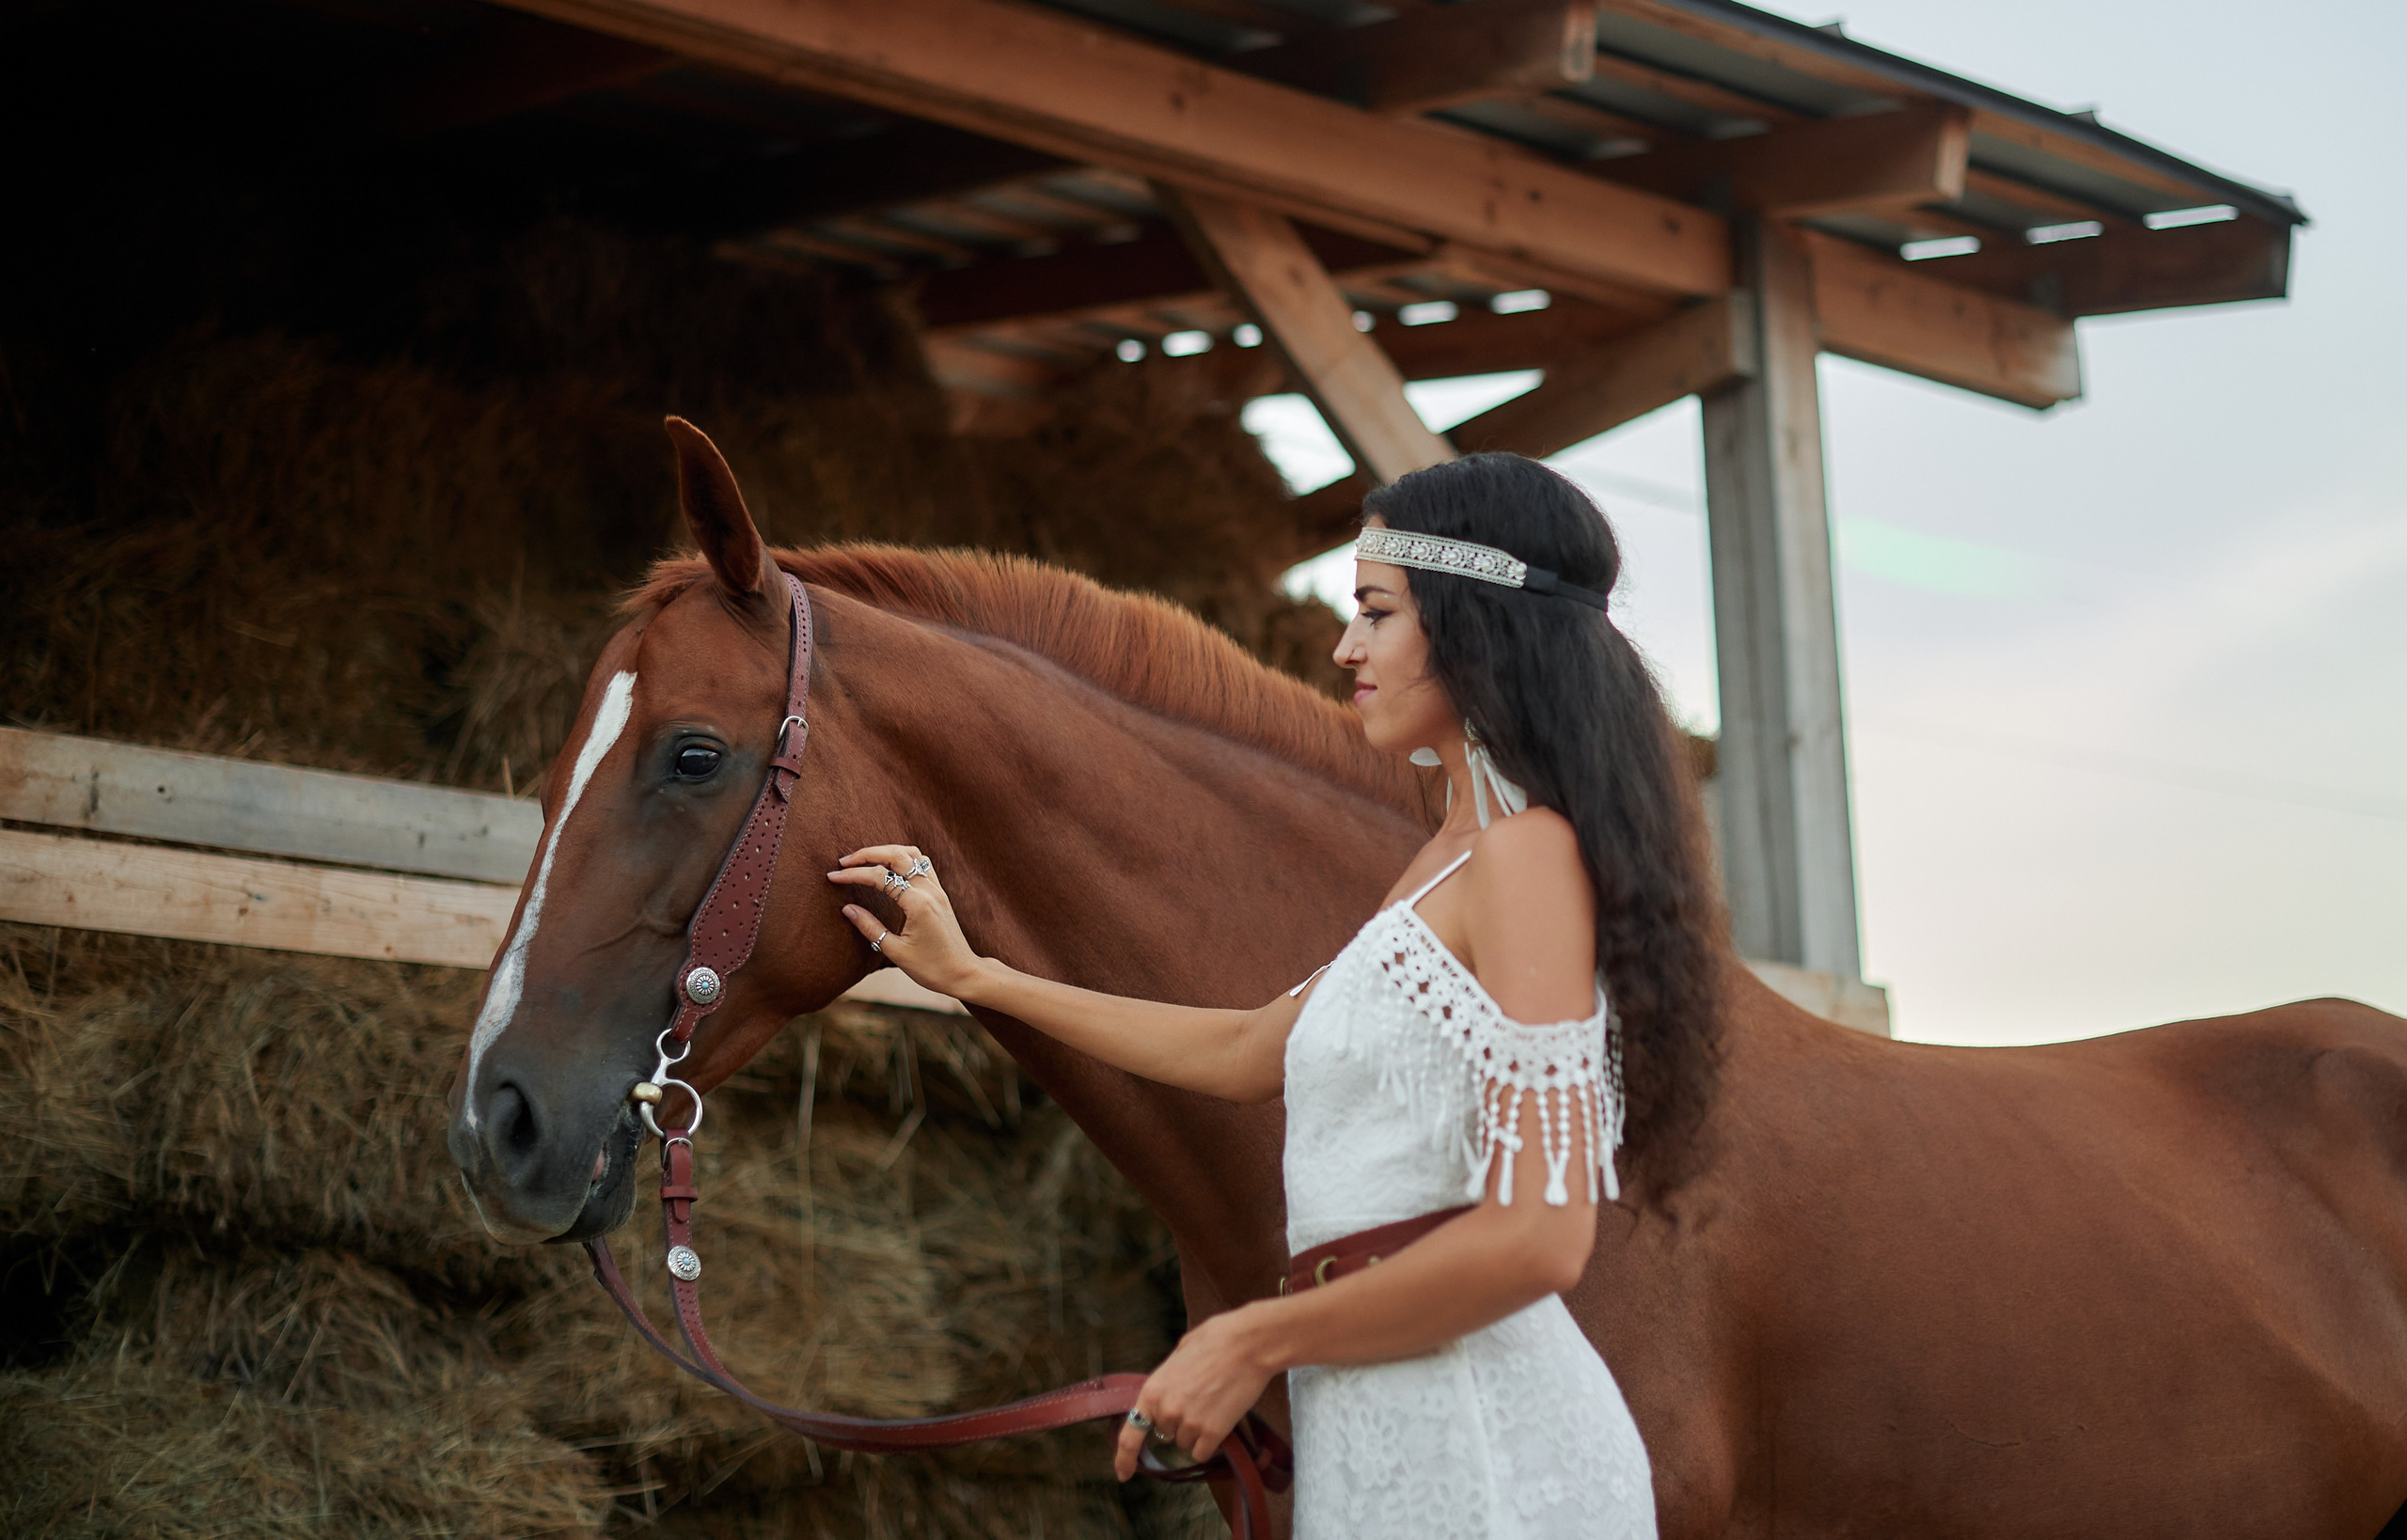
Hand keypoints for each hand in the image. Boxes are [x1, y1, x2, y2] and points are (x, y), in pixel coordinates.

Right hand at [827, 844, 980, 997]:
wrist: (963, 973)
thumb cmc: (931, 968)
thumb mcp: (895, 951)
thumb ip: (870, 927)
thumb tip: (847, 909)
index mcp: (918, 904)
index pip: (881, 877)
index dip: (854, 874)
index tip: (833, 877)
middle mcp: (930, 891)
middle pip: (897, 855)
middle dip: (867, 854)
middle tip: (844, 862)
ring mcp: (937, 890)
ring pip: (912, 854)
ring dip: (887, 851)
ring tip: (864, 860)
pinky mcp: (940, 894)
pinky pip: (922, 864)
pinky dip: (903, 858)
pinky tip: (888, 866)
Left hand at [1113, 1307, 1274, 1481]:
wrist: (1248, 1344)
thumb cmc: (1215, 1340)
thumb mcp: (1179, 1355)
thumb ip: (1166, 1381)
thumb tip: (1165, 1393)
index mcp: (1152, 1390)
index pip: (1130, 1435)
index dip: (1124, 1459)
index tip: (1124, 1474)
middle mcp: (1166, 1411)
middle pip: (1165, 1434)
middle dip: (1177, 1421)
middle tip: (1197, 1397)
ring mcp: (1190, 1424)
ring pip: (1185, 1443)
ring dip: (1195, 1431)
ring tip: (1212, 1403)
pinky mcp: (1213, 1432)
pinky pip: (1202, 1452)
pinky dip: (1209, 1442)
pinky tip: (1219, 1420)